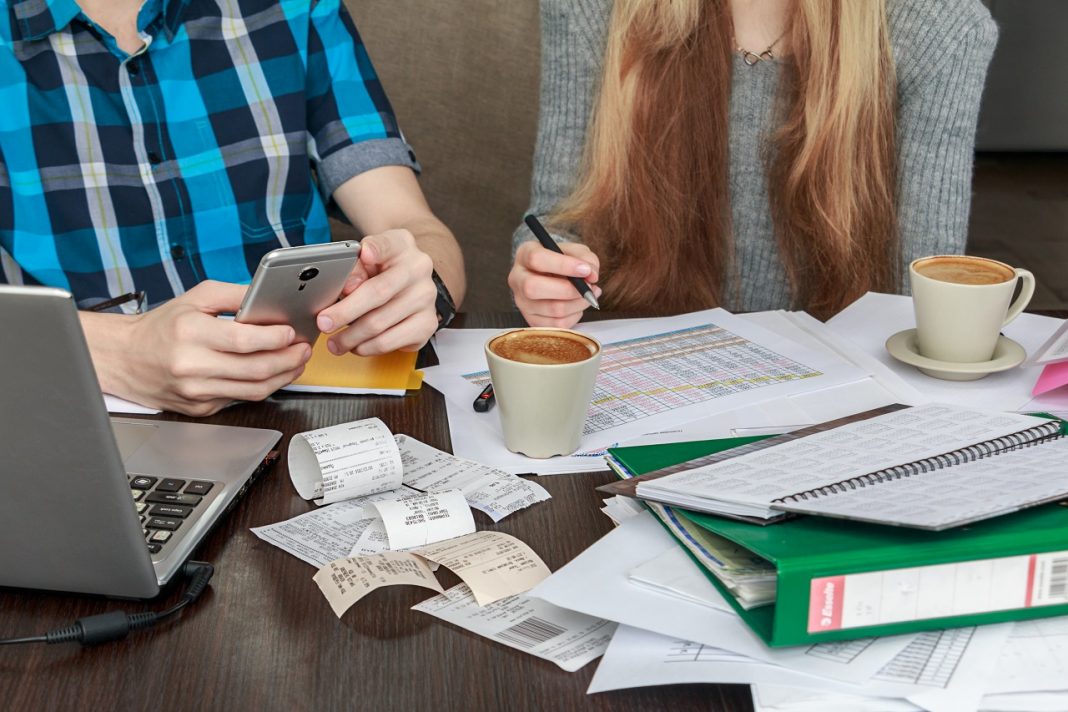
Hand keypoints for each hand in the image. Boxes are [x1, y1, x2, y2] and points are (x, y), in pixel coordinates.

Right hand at [87, 281, 311, 415]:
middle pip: (256, 370)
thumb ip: (235, 295)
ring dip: (283, 377)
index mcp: (191, 333)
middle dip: (289, 359)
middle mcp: (192, 365)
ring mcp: (196, 391)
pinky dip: (261, 387)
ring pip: (254, 391)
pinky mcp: (200, 408)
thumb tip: (270, 297)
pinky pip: (240, 399)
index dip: (275, 338)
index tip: (292, 332)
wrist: (125, 358)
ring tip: (296, 362)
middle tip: (304, 349)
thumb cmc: (161, 327)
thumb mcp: (196, 298)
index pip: (245, 341)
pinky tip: (272, 374)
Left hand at [315, 229, 437, 355]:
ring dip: (351, 337)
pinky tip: (356, 345)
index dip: (376, 249)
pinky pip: (391, 342)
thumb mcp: (365, 259)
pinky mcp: (427, 325)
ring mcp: (426, 299)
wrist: (407, 282)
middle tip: (324, 323)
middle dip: (345, 312)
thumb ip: (354, 268)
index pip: (388, 244)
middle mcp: (419, 270)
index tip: (365, 253)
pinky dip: (367, 347)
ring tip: (335, 342)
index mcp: (402, 245)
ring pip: (381, 324)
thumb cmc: (381, 269)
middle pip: (379, 292)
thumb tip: (348, 288)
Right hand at [508, 241, 601, 327]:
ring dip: (578, 303)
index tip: (585, 270)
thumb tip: (591, 276)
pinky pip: (557, 324)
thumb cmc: (563, 261)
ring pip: (551, 309)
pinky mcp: (532, 320)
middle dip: (568, 290)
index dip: (563, 265)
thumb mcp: (575, 252)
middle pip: (533, 288)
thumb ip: (586, 259)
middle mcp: (517, 279)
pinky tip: (578, 305)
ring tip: (589, 295)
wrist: (553, 276)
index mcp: (524, 254)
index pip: (536, 259)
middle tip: (589, 287)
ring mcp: (522, 302)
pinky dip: (575, 315)